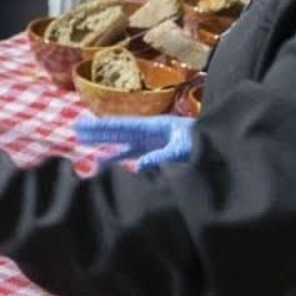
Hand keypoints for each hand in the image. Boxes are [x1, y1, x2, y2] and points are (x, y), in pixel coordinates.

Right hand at [75, 114, 194, 171]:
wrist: (220, 145)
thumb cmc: (204, 141)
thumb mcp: (184, 148)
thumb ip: (163, 156)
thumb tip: (138, 167)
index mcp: (153, 126)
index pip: (122, 126)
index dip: (101, 127)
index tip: (82, 126)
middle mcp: (149, 134)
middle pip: (118, 133)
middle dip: (98, 132)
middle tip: (75, 130)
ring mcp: (153, 145)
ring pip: (124, 147)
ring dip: (107, 149)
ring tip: (89, 155)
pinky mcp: (159, 156)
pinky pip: (135, 158)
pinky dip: (122, 163)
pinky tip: (112, 169)